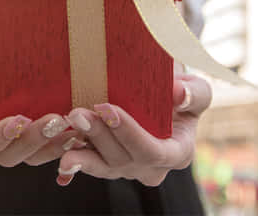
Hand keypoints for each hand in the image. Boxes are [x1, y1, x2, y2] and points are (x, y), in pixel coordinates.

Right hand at [0, 14, 80, 166]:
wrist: (4, 69)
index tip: (17, 120)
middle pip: (7, 157)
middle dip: (30, 142)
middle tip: (52, 120)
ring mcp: (15, 145)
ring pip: (32, 158)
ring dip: (51, 145)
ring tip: (70, 125)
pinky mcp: (37, 143)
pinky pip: (49, 153)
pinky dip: (65, 145)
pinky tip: (81, 130)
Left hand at [55, 72, 211, 186]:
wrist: (161, 95)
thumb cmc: (179, 91)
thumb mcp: (197, 88)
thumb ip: (195, 93)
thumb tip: (179, 94)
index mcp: (176, 153)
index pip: (152, 152)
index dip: (129, 133)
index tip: (108, 110)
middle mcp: (151, 168)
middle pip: (122, 158)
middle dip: (99, 135)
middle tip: (79, 112)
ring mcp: (127, 169)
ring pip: (102, 164)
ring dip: (82, 148)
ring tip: (68, 124)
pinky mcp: (106, 164)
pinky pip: (89, 166)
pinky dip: (75, 160)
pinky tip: (60, 158)